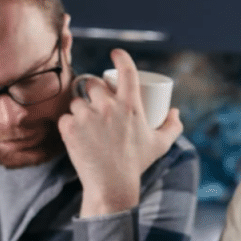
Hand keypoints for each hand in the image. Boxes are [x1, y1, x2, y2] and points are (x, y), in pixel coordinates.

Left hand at [59, 48, 182, 216]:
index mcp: (131, 105)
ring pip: (77, 101)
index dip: (120, 57)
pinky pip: (65, 118)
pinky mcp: (70, 129)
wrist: (112, 186)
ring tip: (86, 123)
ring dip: (80, 109)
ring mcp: (87, 117)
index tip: (115, 53)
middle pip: (93, 84)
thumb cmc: (136, 164)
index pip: (126, 70)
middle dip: (93, 91)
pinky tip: (74, 133)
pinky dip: (68, 125)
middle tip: (95, 104)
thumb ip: (172, 127)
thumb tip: (175, 111)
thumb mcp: (160, 145)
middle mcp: (108, 107)